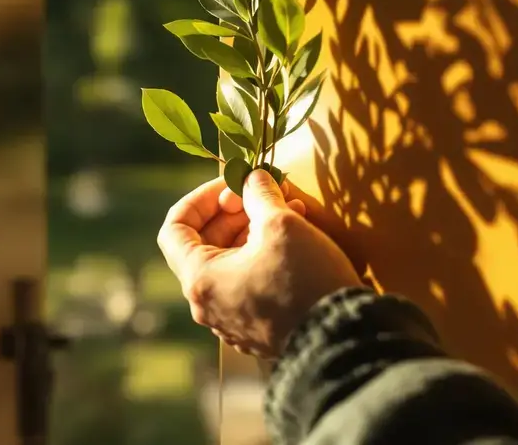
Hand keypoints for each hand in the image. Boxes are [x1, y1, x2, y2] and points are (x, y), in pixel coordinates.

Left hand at [157, 171, 362, 358]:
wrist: (342, 339)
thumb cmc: (305, 280)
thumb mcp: (281, 224)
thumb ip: (259, 195)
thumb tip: (252, 177)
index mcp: (200, 280)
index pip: (175, 228)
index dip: (200, 199)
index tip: (232, 184)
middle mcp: (207, 304)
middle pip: (204, 244)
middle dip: (233, 212)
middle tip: (263, 191)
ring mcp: (231, 320)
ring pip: (230, 262)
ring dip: (252, 230)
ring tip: (289, 208)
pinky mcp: (256, 327)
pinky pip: (247, 283)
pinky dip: (262, 256)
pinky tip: (293, 237)